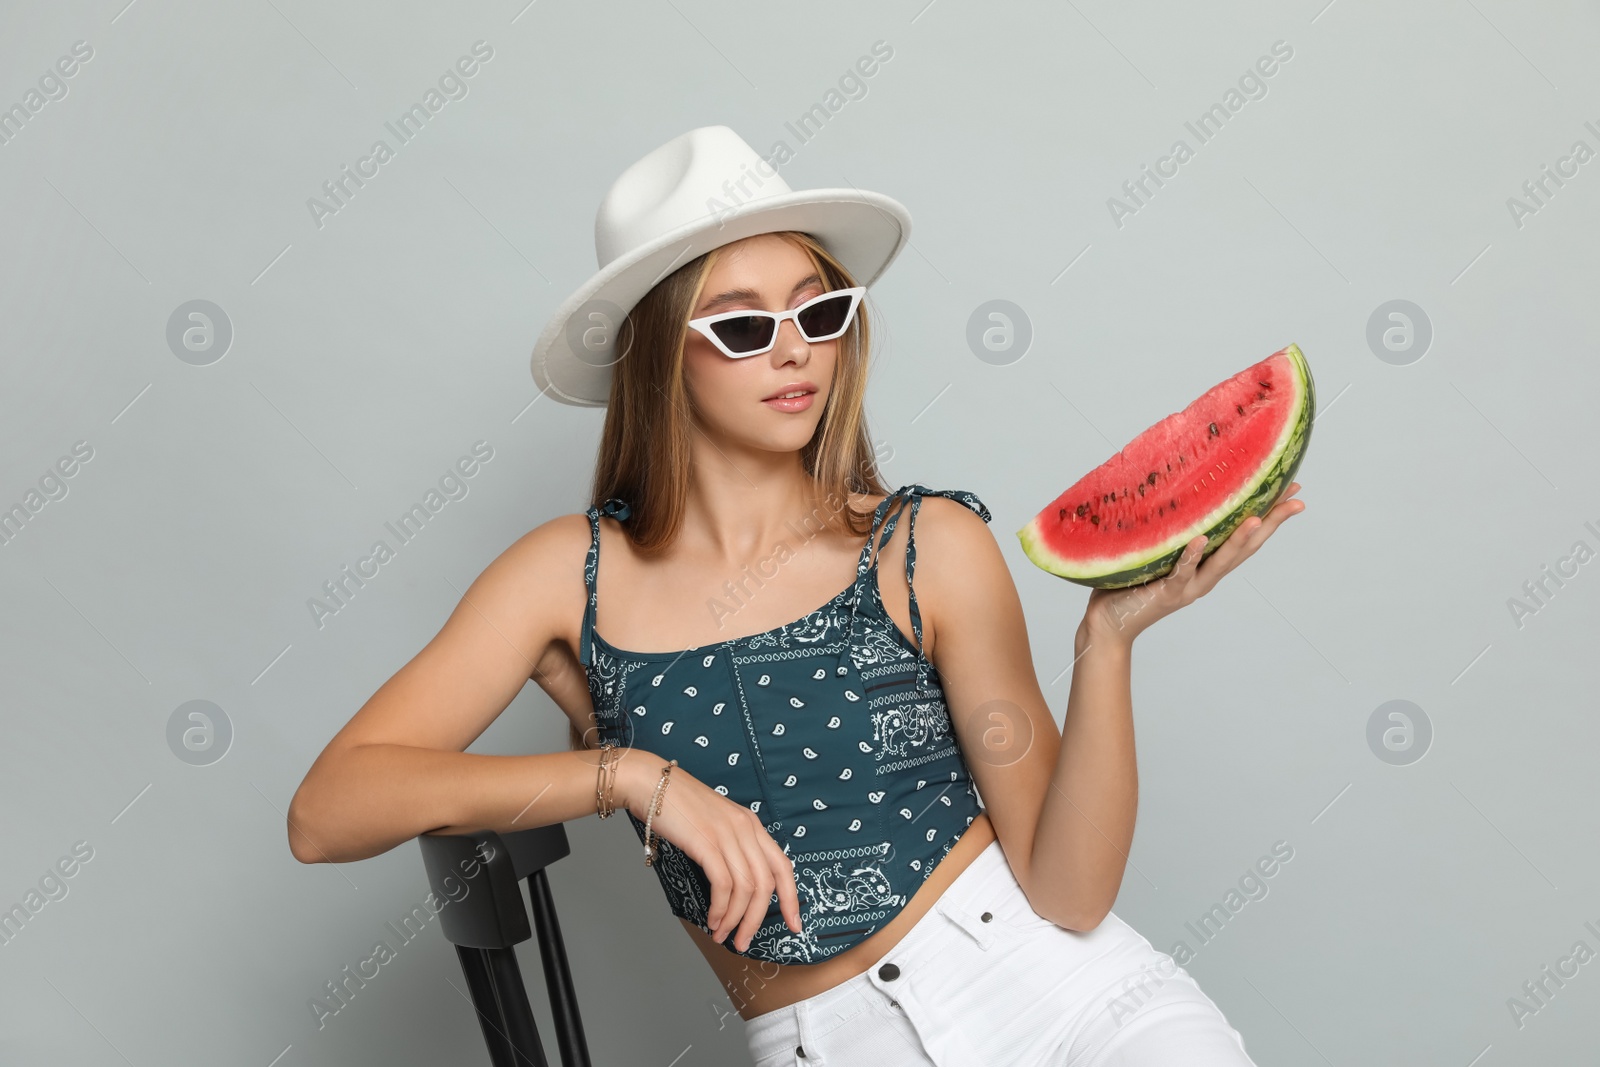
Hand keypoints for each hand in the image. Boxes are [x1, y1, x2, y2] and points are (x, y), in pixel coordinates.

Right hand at [621, 751, 801, 951]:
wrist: (651, 784)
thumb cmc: (679, 807)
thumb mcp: (717, 823)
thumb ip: (731, 847)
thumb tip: (736, 890)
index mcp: (752, 825)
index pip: (783, 866)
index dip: (792, 898)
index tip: (795, 924)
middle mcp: (746, 828)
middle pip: (767, 883)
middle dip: (757, 919)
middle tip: (744, 942)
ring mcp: (727, 834)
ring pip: (746, 888)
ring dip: (735, 919)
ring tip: (723, 935)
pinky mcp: (707, 841)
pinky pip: (723, 884)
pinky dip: (720, 908)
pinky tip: (712, 919)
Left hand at [1083, 482, 1305, 646]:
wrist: (1109, 623)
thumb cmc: (1129, 583)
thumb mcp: (1157, 550)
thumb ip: (1170, 527)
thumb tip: (1170, 484)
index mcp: (1207, 564)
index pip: (1245, 536)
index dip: (1270, 513)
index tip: (1293, 489)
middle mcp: (1205, 576)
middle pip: (1246, 547)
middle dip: (1271, 522)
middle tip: (1295, 499)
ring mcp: (1189, 586)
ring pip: (1221, 562)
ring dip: (1240, 540)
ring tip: (1258, 518)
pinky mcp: (1167, 593)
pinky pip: (1181, 572)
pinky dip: (1191, 556)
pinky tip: (1201, 540)